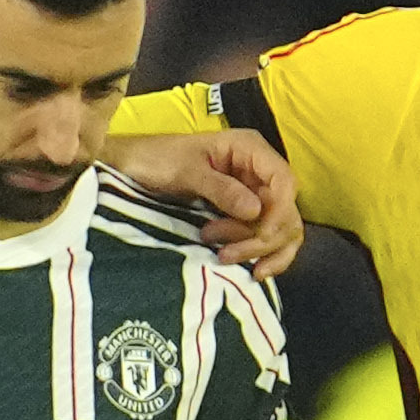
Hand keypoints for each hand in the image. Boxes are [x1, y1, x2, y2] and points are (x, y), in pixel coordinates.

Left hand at [107, 118, 300, 272]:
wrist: (134, 167)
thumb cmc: (157, 159)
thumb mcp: (185, 171)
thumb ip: (221, 189)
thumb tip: (255, 211)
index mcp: (250, 149)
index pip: (284, 182)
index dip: (279, 213)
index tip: (262, 236)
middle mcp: (259, 170)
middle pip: (285, 211)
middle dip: (260, 237)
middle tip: (224, 251)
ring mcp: (255, 192)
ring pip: (280, 229)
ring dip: (258, 248)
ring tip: (223, 256)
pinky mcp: (246, 213)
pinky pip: (268, 237)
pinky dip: (264, 254)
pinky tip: (252, 270)